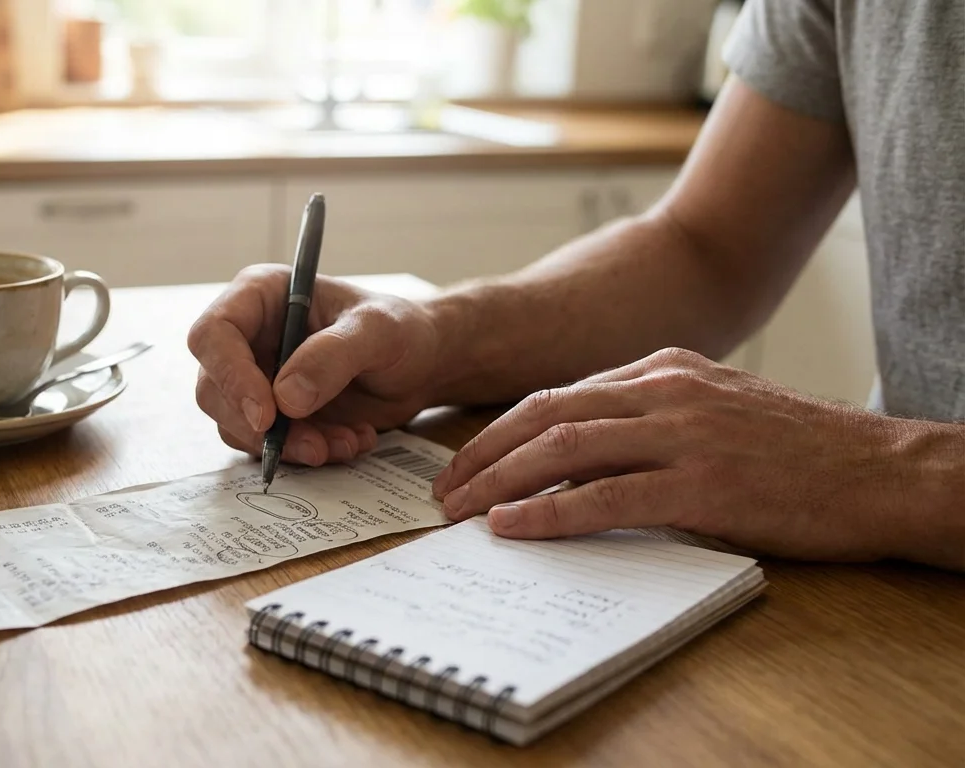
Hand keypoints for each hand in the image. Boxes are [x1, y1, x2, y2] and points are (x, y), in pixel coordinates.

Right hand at [188, 265, 438, 465]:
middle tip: (314, 446)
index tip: (267, 415)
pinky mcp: (271, 415)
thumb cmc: (400, 330)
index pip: (213, 334)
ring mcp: (256, 379)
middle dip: (260, 428)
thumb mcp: (378, 330)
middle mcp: (248, 337)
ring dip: (288, 446)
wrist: (420, 366)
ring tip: (345, 442)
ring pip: (237, 425)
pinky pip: (266, 446)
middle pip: (213, 389)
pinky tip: (348, 441)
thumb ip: (333, 355)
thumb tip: (286, 399)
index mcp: (260, 296)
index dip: (230, 376)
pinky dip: (305, 454)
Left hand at [431, 347, 930, 562]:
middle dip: (482, 454)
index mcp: (665, 370)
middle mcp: (665, 391)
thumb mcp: (715, 413)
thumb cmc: (800, 453)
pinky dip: (549, 512)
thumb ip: (650, 422)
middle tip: (444, 491)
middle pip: (545, 414)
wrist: (883, 472)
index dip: (502, 432)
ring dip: (499, 481)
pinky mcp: (702, 483)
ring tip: (459, 512)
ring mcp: (683, 434)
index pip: (559, 395)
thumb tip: (579, 457)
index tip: (466, 463)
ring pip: (563, 447)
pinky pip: (604, 496)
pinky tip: (514, 528)